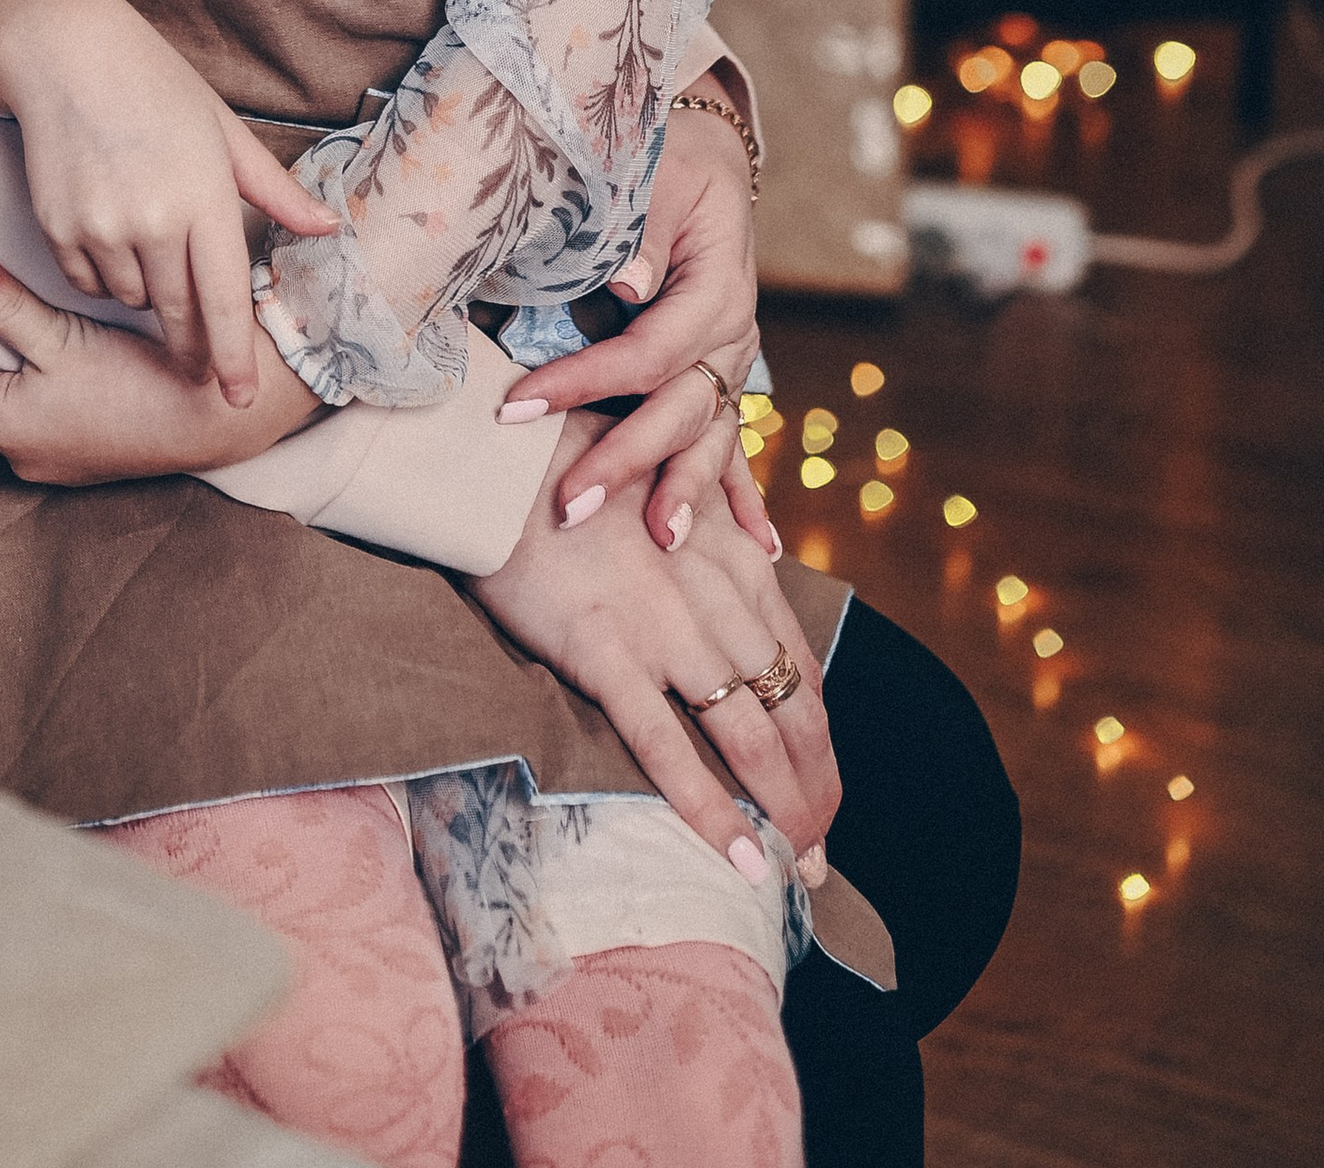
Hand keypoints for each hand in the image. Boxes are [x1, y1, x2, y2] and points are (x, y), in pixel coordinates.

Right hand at [0, 0, 337, 407]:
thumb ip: (273, 189)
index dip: (233, 355)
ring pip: (132, 299)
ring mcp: (102, 226)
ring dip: (146, 292)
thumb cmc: (155, 84)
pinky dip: (103, 273)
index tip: (239, 397)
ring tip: (149, 245)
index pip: (223, 297)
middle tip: (201, 371)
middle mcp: (154, 219)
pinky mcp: (58, 227)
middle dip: (192, 348)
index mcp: (205, 195)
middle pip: (178, 313)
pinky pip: (87, 282)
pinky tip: (110, 232)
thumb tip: (325, 228)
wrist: (66, 53)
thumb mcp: (223, 130)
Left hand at [0, 253, 326, 485]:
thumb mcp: (63, 337)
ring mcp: (57, 455)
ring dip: (8, 357)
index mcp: (5, 429)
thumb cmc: (136, 381)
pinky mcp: (86, 450)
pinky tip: (55, 338)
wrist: (212, 416)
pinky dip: (39, 374)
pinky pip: (43, 408)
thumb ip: (7, 307)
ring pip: (10, 398)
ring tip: (12, 306)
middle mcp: (23, 453)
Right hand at [472, 425, 837, 877]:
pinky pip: (669, 748)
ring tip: (800, 867)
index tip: (822, 784)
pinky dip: (714, 812)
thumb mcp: (672, 486)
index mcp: (734, 556)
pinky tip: (743, 858)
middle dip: (816, 787)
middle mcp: (717, 595)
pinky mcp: (606, 652)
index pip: (800, 666)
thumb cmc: (576, 468)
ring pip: (750, 735)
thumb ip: (717, 531)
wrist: (501, 456)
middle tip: (820, 849)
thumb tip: (759, 557)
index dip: (819, 735)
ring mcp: (665, 628)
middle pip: (793, 710)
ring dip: (786, 808)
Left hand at [499, 91, 767, 545]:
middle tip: (568, 508)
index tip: (517, 408)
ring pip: (712, 436)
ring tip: (660, 542)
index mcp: (718, 287)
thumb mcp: (656, 176)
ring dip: (685, 492)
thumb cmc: (669, 157)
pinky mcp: (723, 371)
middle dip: (626, 462)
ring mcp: (734, 359)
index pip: (648, 352)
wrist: (708, 151)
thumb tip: (627, 285)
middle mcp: (735, 333)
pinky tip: (759, 549)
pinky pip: (735, 440)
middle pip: (681, 410)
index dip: (585, 384)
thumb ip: (642, 231)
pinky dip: (743, 493)